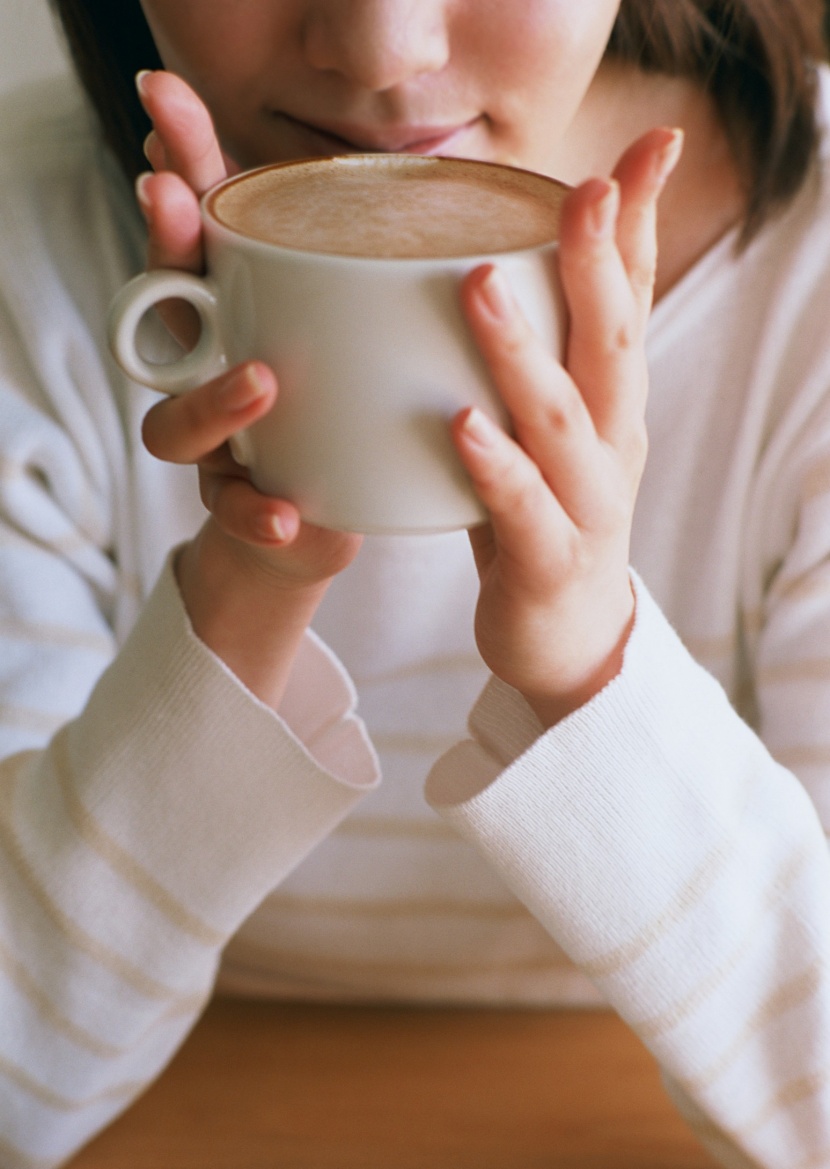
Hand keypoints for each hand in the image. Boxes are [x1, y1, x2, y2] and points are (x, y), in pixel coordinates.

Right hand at [134, 71, 361, 705]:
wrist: (328, 519)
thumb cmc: (345, 411)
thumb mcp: (366, 340)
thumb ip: (388, 286)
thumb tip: (457, 205)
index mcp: (240, 317)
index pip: (199, 234)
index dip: (181, 175)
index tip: (168, 111)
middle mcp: (211, 369)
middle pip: (163, 303)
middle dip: (162, 247)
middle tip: (167, 192)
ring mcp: (217, 439)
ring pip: (176, 417)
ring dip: (212, 396)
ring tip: (261, 382)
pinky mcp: (240, 504)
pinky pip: (231, 507)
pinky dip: (255, 512)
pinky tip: (286, 514)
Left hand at [452, 128, 682, 727]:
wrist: (566, 639)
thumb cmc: (544, 519)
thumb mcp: (546, 431)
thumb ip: (527, 363)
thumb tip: (477, 273)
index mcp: (612, 403)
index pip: (632, 298)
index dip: (640, 223)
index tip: (648, 146)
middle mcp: (613, 443)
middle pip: (614, 341)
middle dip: (599, 262)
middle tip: (581, 190)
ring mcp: (588, 503)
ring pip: (563, 419)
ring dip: (523, 351)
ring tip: (480, 286)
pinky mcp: (549, 561)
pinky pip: (524, 510)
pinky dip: (496, 466)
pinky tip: (462, 427)